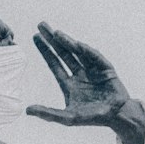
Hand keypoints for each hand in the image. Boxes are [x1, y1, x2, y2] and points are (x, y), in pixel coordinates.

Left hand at [26, 22, 144, 143]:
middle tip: (41, 25)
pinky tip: (77, 45)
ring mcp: (92, 70)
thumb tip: (27, 110)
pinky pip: (95, 57)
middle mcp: (79, 74)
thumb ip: (48, 113)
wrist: (117, 117)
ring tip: (56, 33)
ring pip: (77, 52)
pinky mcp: (106, 68)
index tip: (35, 37)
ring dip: (67, 42)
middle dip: (52, 40)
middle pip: (63, 53)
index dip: (45, 50)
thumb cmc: (92, 118)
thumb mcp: (67, 117)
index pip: (54, 63)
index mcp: (69, 84)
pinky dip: (87, 50)